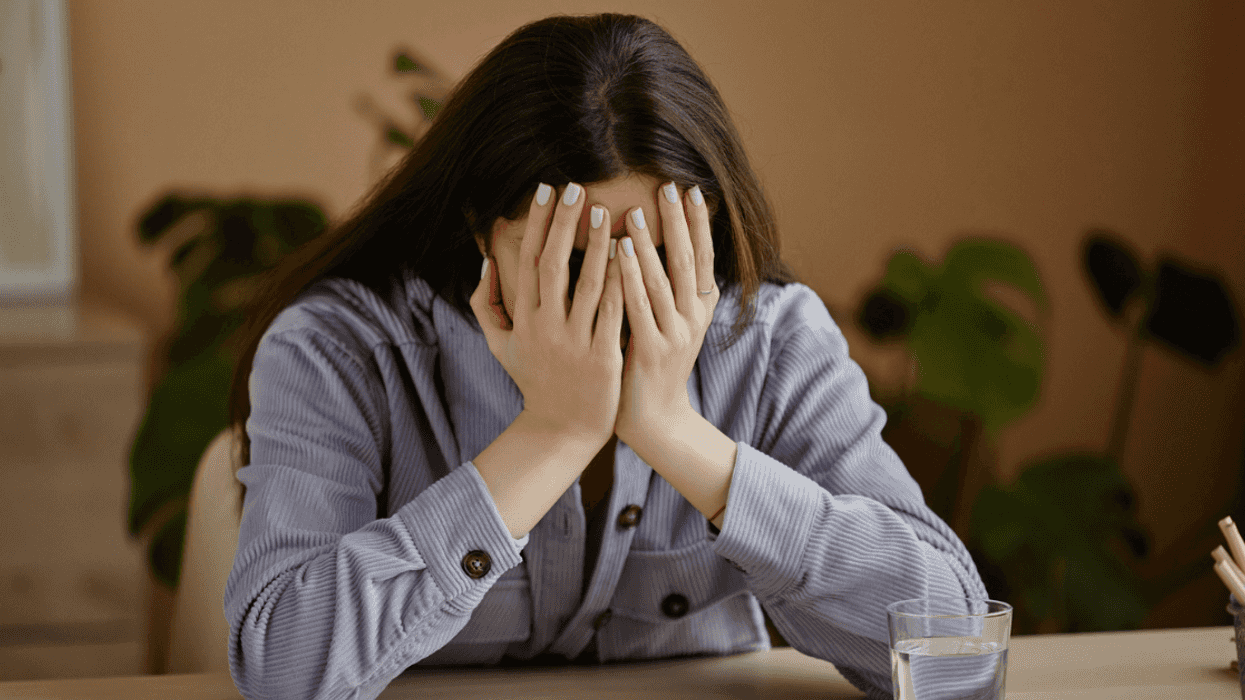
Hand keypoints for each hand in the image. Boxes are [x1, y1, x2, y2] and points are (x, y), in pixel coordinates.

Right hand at [470, 182, 624, 444]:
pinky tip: (632, 255)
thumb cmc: (534, 382)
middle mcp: (545, 327)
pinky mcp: (603, 357)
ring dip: (597, 245)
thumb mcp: (501, 345)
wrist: (561, 430)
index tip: (546, 190)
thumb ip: (487, 304)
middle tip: (577, 189)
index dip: (537, 223)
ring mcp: (574, 343)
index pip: (527, 261)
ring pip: (587, 284)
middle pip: (553, 265)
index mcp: (523, 320)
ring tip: (608, 213)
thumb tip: (485, 262)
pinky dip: (623, 282)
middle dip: (565, 224)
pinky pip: (614, 312)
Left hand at [614, 182, 717, 444]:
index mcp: (700, 309)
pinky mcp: (651, 351)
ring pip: (663, 279)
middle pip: (688, 261)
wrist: (654, 419)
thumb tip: (654, 243)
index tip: (690, 190)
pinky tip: (620, 251)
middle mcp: (693, 318)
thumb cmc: (651, 365)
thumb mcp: (669, 323)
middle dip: (678, 222)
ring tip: (636, 211)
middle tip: (668, 187)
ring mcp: (675, 335)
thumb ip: (665, 288)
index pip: (703, 256)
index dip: (698, 223)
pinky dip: (630, 275)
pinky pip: (640, 305)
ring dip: (650, 243)